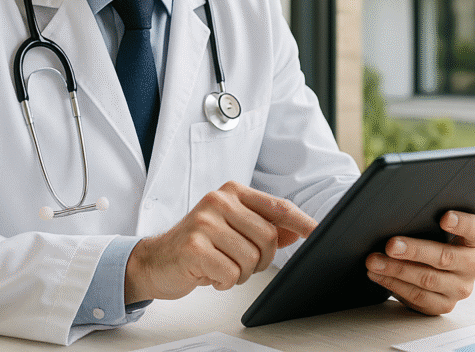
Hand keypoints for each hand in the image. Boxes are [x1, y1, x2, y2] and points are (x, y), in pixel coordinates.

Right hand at [124, 181, 316, 302]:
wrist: (155, 260)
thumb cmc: (197, 244)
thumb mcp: (232, 229)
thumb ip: (264, 226)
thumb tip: (298, 230)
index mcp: (232, 192)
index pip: (278, 207)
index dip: (302, 222)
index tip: (319, 233)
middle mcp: (219, 200)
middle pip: (269, 238)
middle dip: (261, 261)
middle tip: (239, 263)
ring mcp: (205, 221)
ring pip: (251, 259)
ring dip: (240, 273)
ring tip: (221, 267)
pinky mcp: (194, 246)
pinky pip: (231, 274)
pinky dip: (224, 282)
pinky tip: (209, 274)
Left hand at [365, 211, 474, 314]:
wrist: (435, 266)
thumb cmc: (433, 237)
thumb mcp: (436, 226)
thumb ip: (427, 218)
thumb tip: (397, 214)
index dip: (462, 223)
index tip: (444, 218)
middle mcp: (474, 265)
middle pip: (445, 257)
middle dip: (414, 250)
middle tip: (391, 245)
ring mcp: (461, 288)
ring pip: (427, 279)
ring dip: (396, 270)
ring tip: (375, 261)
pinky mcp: (444, 304)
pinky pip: (418, 297)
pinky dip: (394, 285)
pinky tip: (379, 275)